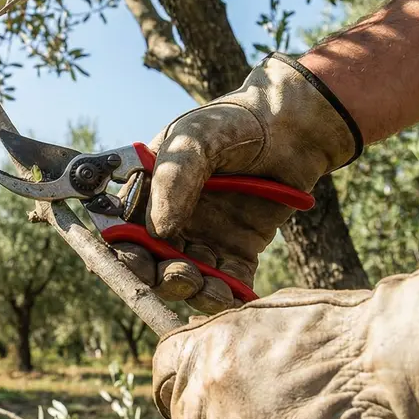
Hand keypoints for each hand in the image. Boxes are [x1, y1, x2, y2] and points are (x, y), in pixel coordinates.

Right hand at [119, 53, 361, 312]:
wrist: (293, 127)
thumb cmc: (234, 123)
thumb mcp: (195, 139)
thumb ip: (173, 180)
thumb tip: (157, 232)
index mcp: (149, 193)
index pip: (124, 231)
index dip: (124, 253)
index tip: (137, 263)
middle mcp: (172, 220)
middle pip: (153, 263)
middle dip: (160, 278)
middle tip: (180, 275)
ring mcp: (206, 238)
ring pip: (187, 279)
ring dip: (192, 290)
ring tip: (207, 285)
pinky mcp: (239, 252)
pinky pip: (227, 283)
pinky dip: (226, 295)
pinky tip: (233, 296)